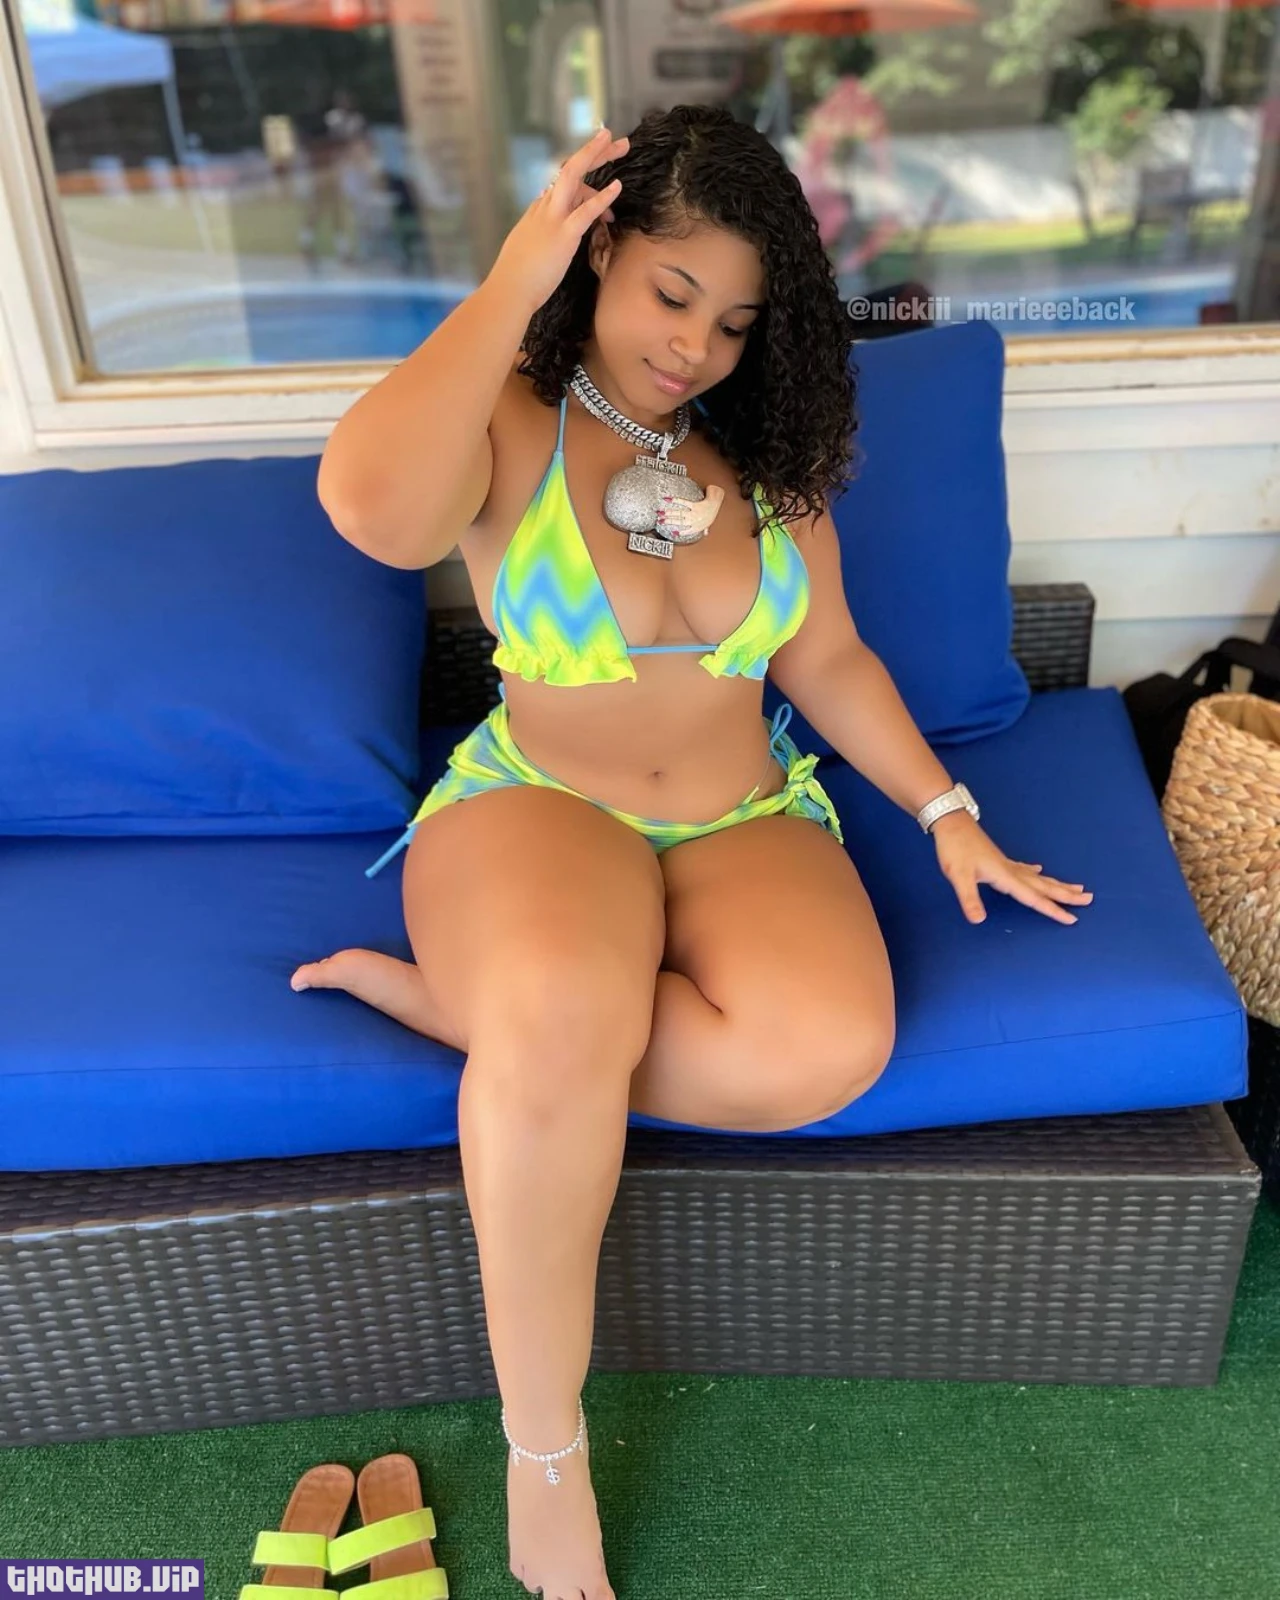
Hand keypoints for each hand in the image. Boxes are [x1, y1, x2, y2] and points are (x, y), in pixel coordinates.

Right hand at [486, 127, 628, 317]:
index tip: (597, 164)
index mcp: (538, 210)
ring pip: (574, 177)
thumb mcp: (526, 241)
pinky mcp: (563, 235)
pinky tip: (617, 186)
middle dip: (592, 151)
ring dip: (597, 156)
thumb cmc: (518, 275)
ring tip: (621, 145)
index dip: (583, 175)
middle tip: (613, 138)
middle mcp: (544, 207)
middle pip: (569, 168)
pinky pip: (585, 212)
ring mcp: (553, 219)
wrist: (508, 290)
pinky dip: (602, 197)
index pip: (562, 183)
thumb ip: (536, 221)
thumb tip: (541, 199)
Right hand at [656, 484, 725, 535]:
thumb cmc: (712, 513)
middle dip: (668, 521)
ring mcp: (694, 513)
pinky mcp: (694, 505)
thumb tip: (706, 533)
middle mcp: (694, 521)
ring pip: (679, 514)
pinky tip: (668, 499)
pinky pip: (683, 502)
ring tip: (661, 512)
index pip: (687, 531)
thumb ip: (705, 529)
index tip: (672, 533)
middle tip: (660, 520)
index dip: (680, 532)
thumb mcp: (709, 523)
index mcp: (697, 527)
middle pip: (679, 522)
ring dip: (669, 513)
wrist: (715, 503)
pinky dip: (675, 500)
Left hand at [930, 813, 1093, 925]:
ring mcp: (1007, 864)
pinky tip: (1039, 870)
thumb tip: (979, 920)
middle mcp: (1011, 870)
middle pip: (1044, 886)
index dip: (1053, 909)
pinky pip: (1024, 869)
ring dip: (1057, 884)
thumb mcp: (958, 876)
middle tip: (1089, 899)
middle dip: (1066, 894)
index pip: (1033, 898)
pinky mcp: (999, 859)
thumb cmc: (954, 848)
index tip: (1072, 919)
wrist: (951, 822)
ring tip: (1076, 888)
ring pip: (1039, 877)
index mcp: (1005, 877)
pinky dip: (1035, 872)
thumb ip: (969, 899)